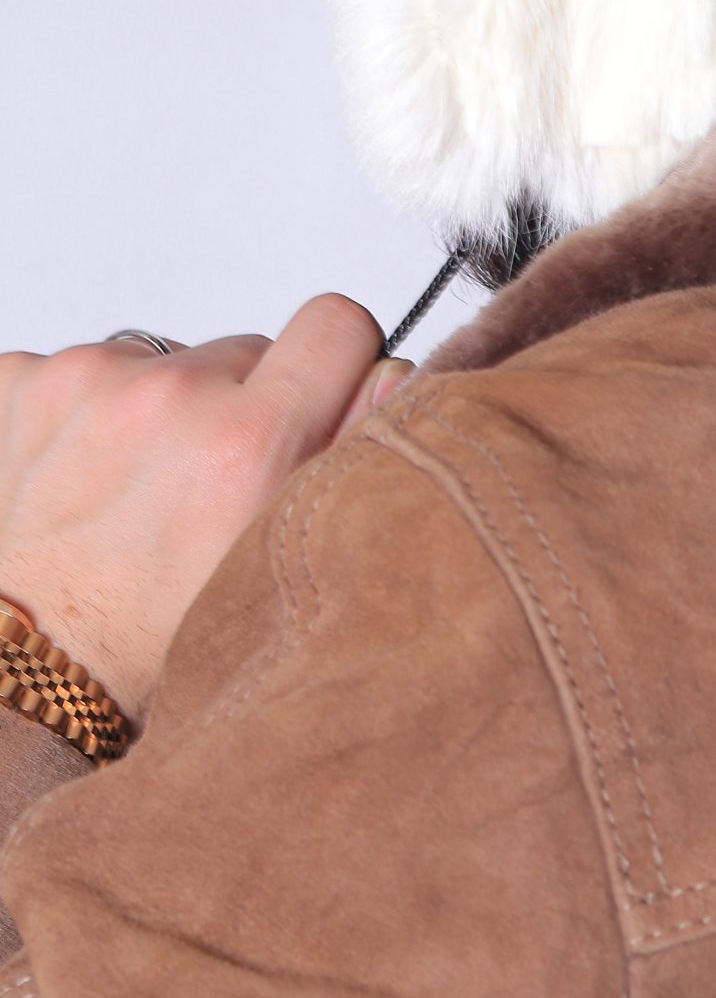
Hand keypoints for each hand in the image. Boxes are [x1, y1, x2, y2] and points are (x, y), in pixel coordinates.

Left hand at [0, 298, 412, 721]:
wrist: (24, 675)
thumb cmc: (145, 646)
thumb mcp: (279, 566)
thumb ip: (349, 459)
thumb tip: (395, 376)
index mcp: (247, 440)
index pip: (337, 321)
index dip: (334, 364)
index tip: (313, 406)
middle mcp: (167, 396)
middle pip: (245, 348)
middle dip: (239, 404)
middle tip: (208, 489)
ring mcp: (84, 383)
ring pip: (166, 360)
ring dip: (161, 409)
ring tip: (135, 495)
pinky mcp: (19, 380)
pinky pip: (85, 369)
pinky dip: (86, 412)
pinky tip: (80, 481)